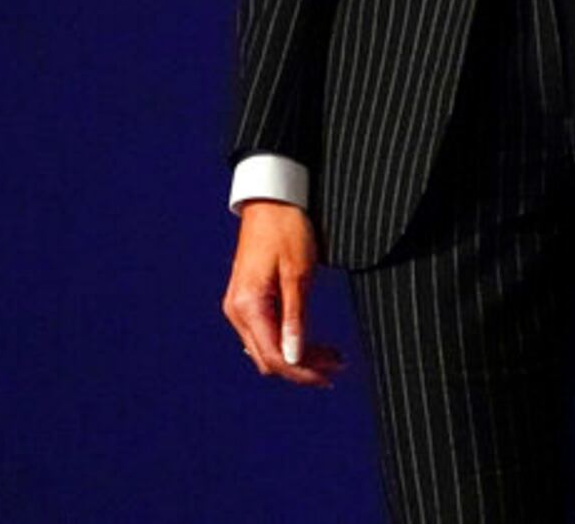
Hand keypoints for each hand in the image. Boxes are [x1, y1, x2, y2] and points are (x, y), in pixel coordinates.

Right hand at [223, 200, 344, 386]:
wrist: (272, 198)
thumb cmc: (287, 229)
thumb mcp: (298, 273)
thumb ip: (295, 318)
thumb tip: (295, 358)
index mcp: (248, 306)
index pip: (274, 356)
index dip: (303, 372)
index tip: (331, 375)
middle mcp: (237, 311)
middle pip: (269, 358)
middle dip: (303, 367)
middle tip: (337, 366)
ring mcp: (240, 306)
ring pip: (267, 348)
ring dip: (297, 356)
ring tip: (331, 356)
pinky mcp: (248, 299)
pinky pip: (265, 332)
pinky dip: (288, 341)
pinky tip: (310, 342)